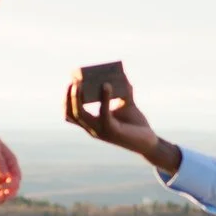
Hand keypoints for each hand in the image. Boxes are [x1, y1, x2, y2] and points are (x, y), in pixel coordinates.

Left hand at [0, 134, 20, 203]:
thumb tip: (6, 176)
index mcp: (11, 163)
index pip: (16, 178)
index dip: (11, 185)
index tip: (1, 187)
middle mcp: (8, 172)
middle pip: (13, 187)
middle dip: (7, 194)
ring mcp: (0, 177)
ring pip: (4, 191)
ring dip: (1, 197)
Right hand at [62, 73, 180, 174]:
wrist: (149, 142)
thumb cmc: (135, 124)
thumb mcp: (127, 104)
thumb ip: (123, 90)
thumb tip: (121, 73)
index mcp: (92, 123)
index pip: (70, 115)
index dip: (66, 100)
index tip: (70, 83)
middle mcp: (93, 129)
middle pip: (70, 114)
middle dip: (68, 97)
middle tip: (72, 81)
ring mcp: (100, 131)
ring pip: (80, 114)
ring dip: (77, 98)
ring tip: (80, 83)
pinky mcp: (112, 131)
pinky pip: (103, 113)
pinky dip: (103, 98)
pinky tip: (106, 85)